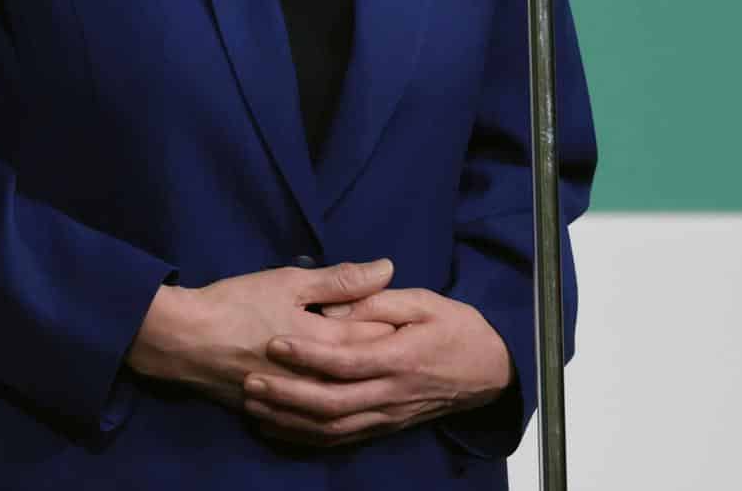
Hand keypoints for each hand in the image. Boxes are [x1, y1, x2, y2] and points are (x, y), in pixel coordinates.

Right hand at [124, 259, 397, 407]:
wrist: (185, 340)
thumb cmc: (238, 303)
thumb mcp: (290, 281)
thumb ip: (340, 279)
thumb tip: (386, 268)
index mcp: (323, 340)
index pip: (374, 338)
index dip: (396, 331)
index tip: (414, 324)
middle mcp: (315, 377)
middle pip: (363, 373)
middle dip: (385, 362)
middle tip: (405, 353)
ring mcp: (296, 400)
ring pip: (342, 403)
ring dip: (361, 392)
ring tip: (377, 380)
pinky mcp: (276, 412)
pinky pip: (314, 424)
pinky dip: (333, 418)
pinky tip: (343, 411)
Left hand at [243, 288, 513, 446]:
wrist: (489, 371)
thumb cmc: (456, 328)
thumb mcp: (425, 301)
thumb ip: (379, 301)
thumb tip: (336, 306)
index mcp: (400, 358)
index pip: (346, 361)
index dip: (308, 355)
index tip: (275, 342)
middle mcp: (391, 394)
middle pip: (332, 403)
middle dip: (287, 394)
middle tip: (252, 380)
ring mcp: (387, 416)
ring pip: (332, 429)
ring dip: (290, 420)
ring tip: (255, 406)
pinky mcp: (384, 428)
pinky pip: (341, 440)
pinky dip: (307, 438)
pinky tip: (280, 428)